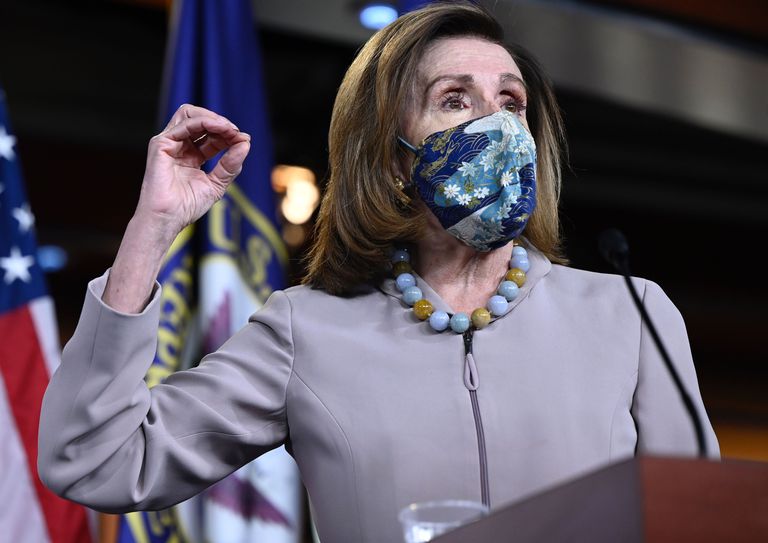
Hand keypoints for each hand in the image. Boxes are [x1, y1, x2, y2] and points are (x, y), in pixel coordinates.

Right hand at [135, 104, 250, 236]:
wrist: (168, 218)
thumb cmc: (187, 206)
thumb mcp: (217, 184)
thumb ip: (231, 164)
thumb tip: (246, 143)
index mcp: (191, 156)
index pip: (211, 135)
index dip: (228, 135)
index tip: (244, 139)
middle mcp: (179, 146)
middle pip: (200, 120)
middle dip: (221, 123)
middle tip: (237, 133)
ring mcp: (168, 143)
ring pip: (190, 114)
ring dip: (213, 118)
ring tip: (230, 129)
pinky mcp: (161, 143)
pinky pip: (185, 123)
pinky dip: (205, 122)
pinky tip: (220, 129)